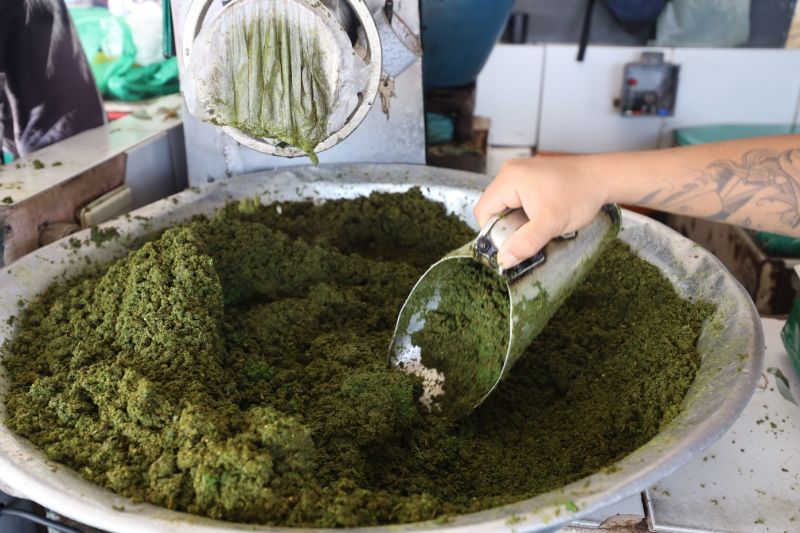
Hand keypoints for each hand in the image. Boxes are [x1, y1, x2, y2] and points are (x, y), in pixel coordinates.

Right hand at [474, 156, 606, 268]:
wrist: (603, 178)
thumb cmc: (579, 194)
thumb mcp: (551, 224)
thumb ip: (525, 243)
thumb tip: (503, 260)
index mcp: (509, 178)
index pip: (483, 211)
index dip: (493, 231)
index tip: (512, 242)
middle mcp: (510, 171)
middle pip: (492, 207)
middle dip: (506, 226)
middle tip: (528, 234)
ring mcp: (520, 172)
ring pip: (504, 204)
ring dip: (516, 220)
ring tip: (537, 225)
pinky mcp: (530, 176)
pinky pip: (516, 199)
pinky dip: (524, 212)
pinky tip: (541, 216)